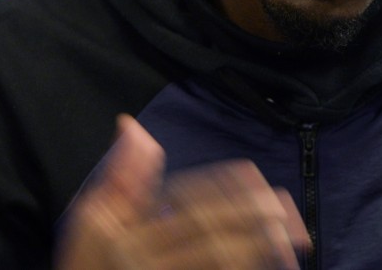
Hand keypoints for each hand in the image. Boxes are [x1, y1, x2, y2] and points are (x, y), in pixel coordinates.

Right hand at [56, 115, 309, 269]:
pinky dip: (247, 269)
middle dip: (251, 217)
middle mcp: (146, 258)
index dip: (223, 185)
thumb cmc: (90, 263)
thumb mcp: (92, 220)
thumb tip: (132, 125)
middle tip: (285, 208)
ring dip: (258, 249)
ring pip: (217, 262)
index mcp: (126, 231)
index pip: (184, 199)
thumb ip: (120, 176)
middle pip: (207, 232)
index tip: (254, 176)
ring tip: (291, 239)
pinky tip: (270, 263)